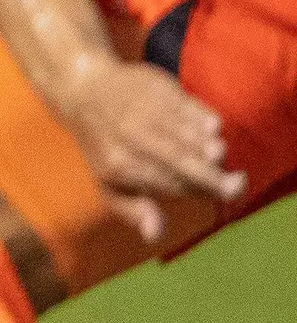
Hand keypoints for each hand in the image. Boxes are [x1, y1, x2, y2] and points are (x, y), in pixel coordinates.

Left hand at [50, 55, 241, 245]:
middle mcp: (132, 137)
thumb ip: (133, 210)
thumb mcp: (107, 183)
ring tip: (220, 156)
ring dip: (211, 147)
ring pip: (188, 133)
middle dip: (211, 175)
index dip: (195, 191)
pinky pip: (191, 108)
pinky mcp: (159, 88)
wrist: (85, 90)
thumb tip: (155, 235)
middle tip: (236, 185)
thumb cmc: (104, 146)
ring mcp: (146, 110)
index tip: (220, 196)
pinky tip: (212, 130)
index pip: (166, 183)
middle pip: (179, 159)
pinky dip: (206, 121)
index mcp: (119, 164)